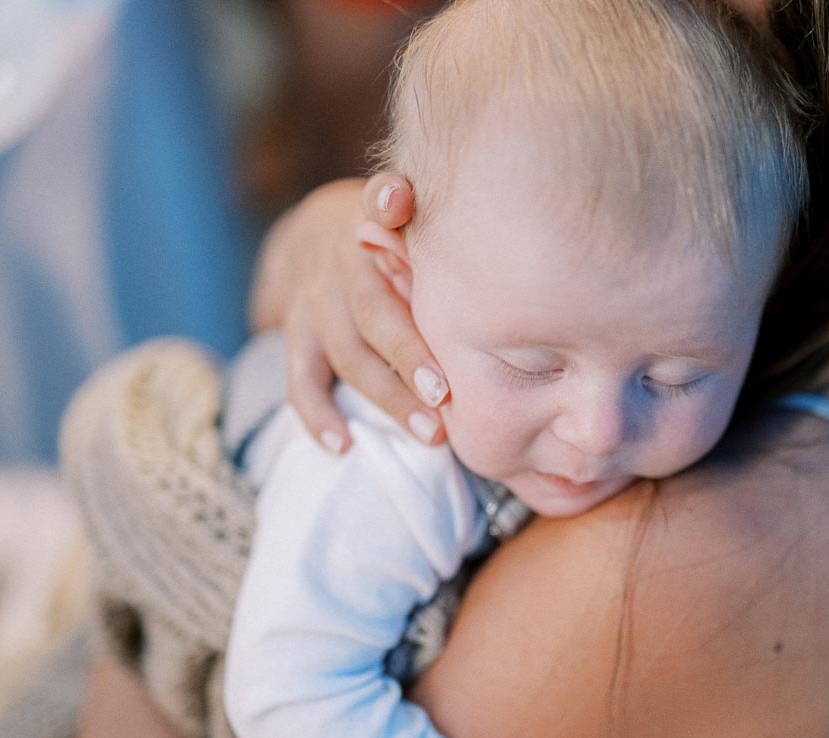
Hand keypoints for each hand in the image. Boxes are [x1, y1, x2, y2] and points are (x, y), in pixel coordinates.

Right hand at [249, 175, 448, 451]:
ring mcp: (318, 302)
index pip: (380, 202)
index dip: (386, 200)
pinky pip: (302, 380)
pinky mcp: (296, 334)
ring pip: (349, 354)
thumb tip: (532, 255)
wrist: (313, 237)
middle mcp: (345, 263)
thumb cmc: (400, 240)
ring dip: (389, 396)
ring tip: (430, 432)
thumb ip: (455, 232)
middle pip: (376, 309)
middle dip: (411, 353)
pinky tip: (344, 445)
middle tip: (447, 394)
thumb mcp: (418, 218)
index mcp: (381, 225)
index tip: (396, 203)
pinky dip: (319, 415)